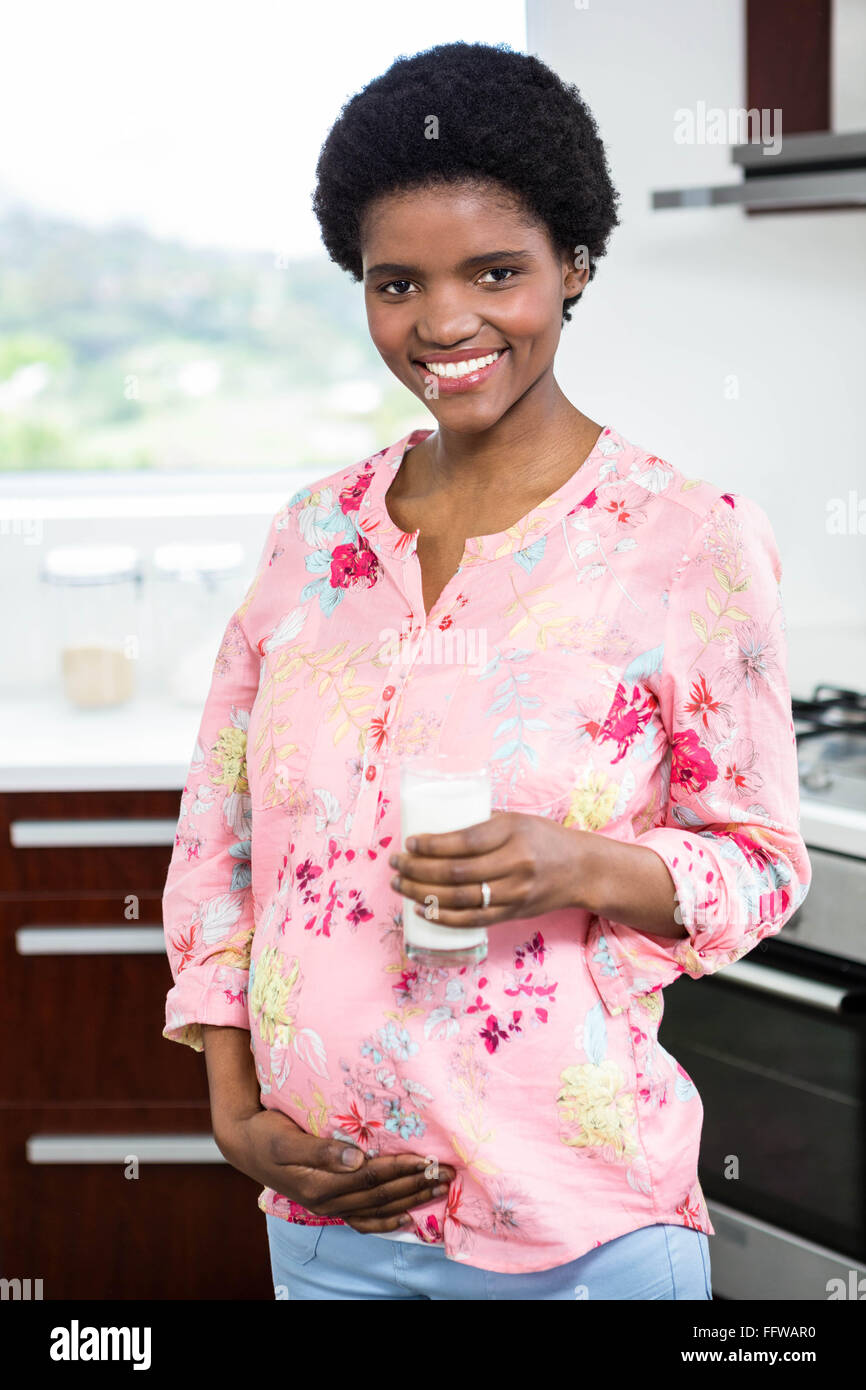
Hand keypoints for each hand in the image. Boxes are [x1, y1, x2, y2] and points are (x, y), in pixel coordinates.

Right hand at [214, 1107, 455, 1233]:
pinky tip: (406, 1220)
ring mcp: (328, 1205)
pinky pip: (362, 1219)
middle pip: (380, 1196)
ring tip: (439, 1190)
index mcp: (319, 1185)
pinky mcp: (328, 1202)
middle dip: (415, 1185)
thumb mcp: (286, 1138)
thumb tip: (357, 1157)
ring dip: (410, 1200)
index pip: (371, 1178)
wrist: (244, 1144)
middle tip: (448, 1175)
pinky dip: (386, 1222)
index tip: (429, 1160)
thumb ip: (320, 1149)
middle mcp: (327, 1200)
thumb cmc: (266, 1134)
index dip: (401, 1169)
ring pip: (377, 1209)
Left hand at [389, 811, 590, 928]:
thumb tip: (435, 825)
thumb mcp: (516, 820)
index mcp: (513, 833)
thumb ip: (481, 824)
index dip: (432, 844)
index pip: (465, 841)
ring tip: (399, 886)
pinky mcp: (513, 913)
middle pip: (458, 872)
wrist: (581, 869)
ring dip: (423, 894)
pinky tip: (422, 909)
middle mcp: (516, 864)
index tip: (409, 843)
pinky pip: (473, 920)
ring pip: (461, 899)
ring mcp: (515, 893)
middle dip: (418, 870)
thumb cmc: (543, 838)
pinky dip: (443, 917)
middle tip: (395, 864)